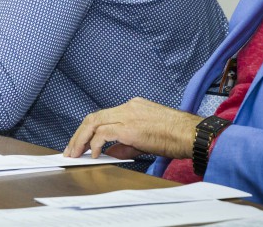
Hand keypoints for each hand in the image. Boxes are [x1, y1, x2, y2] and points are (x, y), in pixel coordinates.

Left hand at [63, 97, 199, 159]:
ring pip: (94, 122)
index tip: (80, 142)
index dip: (88, 129)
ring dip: (81, 139)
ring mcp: (128, 115)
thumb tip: (109, 152)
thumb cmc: (176, 136)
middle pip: (93, 117)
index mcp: (132, 106)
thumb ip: (125, 143)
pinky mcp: (129, 128)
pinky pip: (103, 134)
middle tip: (70, 150)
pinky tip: (93, 155)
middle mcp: (128, 107)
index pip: (103, 115)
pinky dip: (94, 144)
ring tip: (75, 154)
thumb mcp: (147, 137)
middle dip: (78, 134)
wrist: (192, 134)